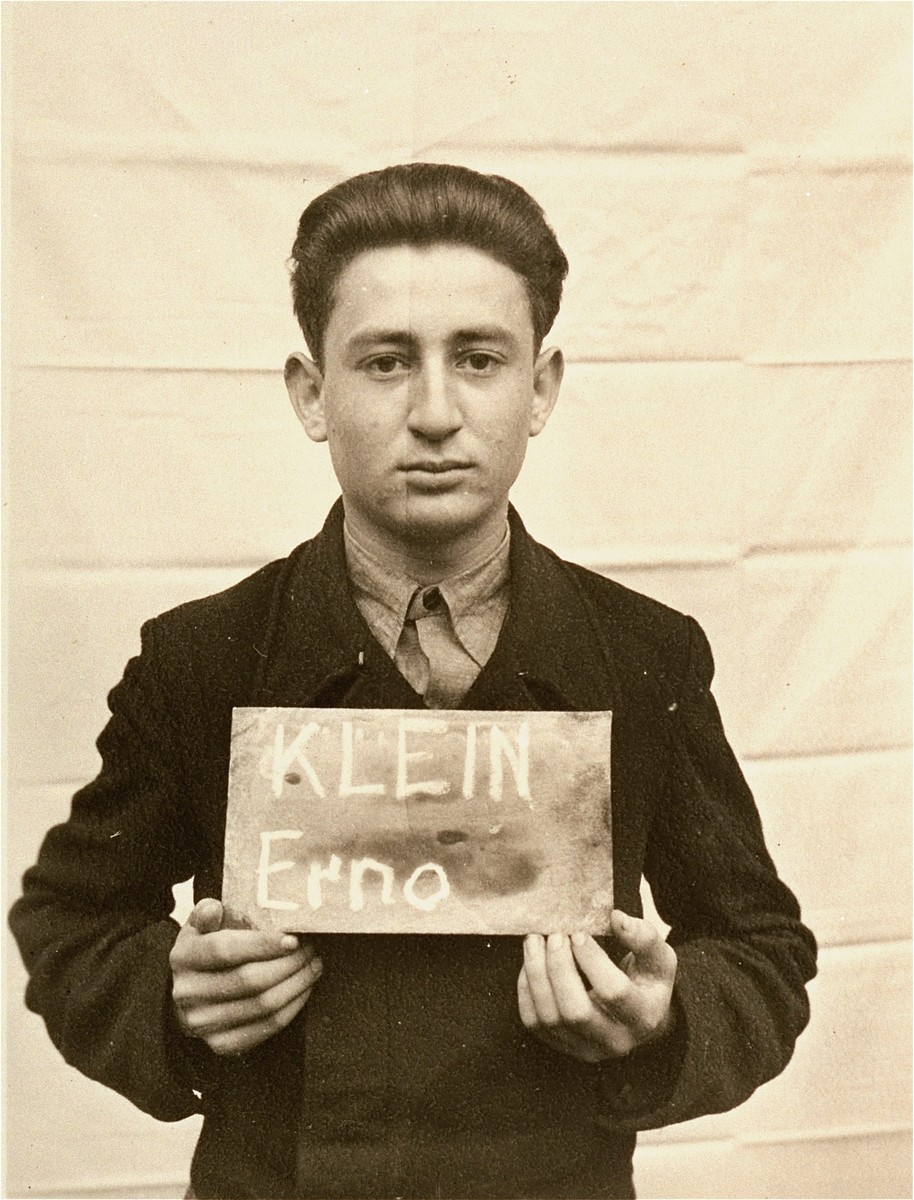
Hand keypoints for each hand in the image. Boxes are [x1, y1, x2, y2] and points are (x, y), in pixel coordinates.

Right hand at [170, 898, 322, 1055]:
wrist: (189, 998)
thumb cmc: (204, 954)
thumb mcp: (198, 928)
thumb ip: (206, 914)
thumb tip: (214, 907)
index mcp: (183, 957)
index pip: (224, 950)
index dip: (261, 944)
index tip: (293, 938)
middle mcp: (188, 994)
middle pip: (249, 980)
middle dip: (288, 963)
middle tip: (311, 948)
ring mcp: (203, 1023)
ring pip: (263, 1005)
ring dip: (297, 984)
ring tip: (313, 964)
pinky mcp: (222, 1044)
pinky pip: (267, 1027)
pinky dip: (293, 1007)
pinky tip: (305, 988)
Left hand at [517, 910, 676, 1062]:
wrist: (636, 1015)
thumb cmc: (645, 980)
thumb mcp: (658, 958)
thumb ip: (644, 936)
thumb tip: (617, 918)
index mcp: (644, 1017)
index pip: (614, 992)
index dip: (592, 960)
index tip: (580, 933)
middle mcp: (615, 1041)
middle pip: (576, 1011)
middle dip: (559, 968)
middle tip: (555, 936)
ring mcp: (585, 1048)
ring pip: (550, 1017)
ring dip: (537, 974)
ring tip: (535, 941)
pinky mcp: (561, 1045)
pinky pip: (533, 1021)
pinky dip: (527, 988)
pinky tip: (531, 963)